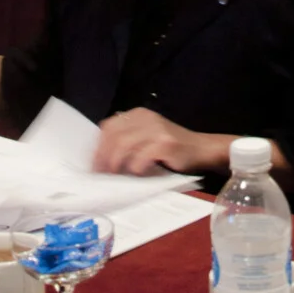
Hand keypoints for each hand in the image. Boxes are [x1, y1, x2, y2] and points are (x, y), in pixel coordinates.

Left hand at [92, 108, 215, 174]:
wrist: (200, 148)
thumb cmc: (170, 148)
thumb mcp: (147, 137)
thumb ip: (127, 141)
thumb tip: (101, 159)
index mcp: (138, 115)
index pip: (108, 127)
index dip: (98, 147)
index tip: (93, 164)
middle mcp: (146, 118)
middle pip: (114, 136)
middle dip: (103, 158)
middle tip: (101, 175)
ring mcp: (156, 129)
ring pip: (124, 145)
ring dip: (116, 164)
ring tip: (115, 177)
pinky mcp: (166, 144)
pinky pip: (142, 157)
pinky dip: (135, 167)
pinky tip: (137, 173)